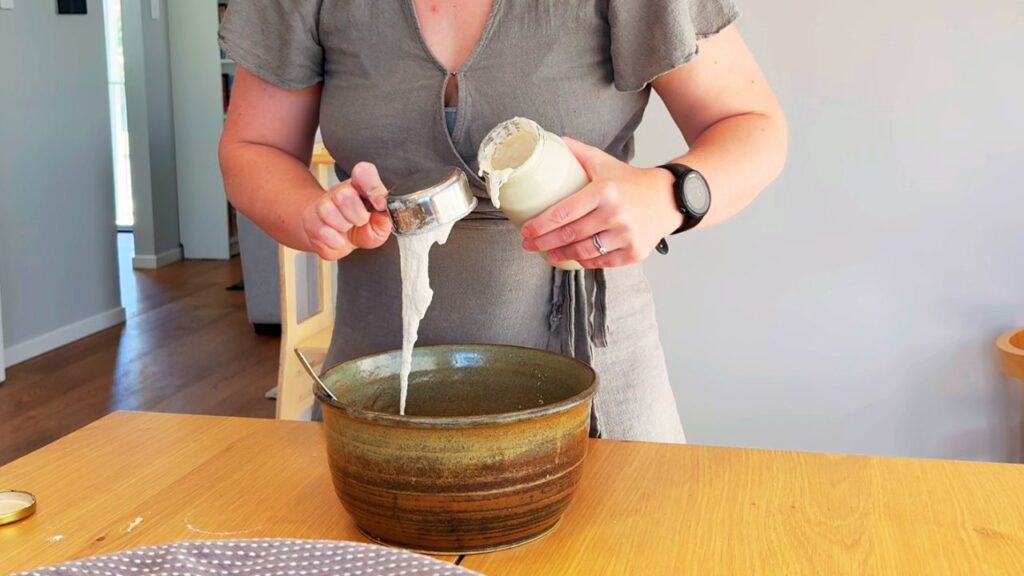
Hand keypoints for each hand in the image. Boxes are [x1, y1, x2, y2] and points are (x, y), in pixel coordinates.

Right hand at [302, 162, 392, 259]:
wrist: (338, 241)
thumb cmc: (362, 230)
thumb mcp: (379, 226)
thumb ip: (385, 218)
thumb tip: (385, 209)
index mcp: (361, 187)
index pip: (364, 172)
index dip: (373, 187)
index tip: (380, 204)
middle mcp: (341, 191)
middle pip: (344, 194)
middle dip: (357, 216)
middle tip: (360, 222)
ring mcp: (323, 204)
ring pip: (329, 211)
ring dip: (343, 227)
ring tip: (347, 229)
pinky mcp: (311, 220)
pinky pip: (322, 230)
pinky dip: (334, 241)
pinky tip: (338, 238)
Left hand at [520, 138, 682, 268]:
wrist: (669, 198)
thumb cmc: (631, 181)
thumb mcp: (604, 162)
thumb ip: (577, 152)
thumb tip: (550, 141)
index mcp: (604, 191)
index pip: (564, 212)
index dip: (541, 225)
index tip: (526, 231)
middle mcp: (616, 215)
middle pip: (570, 235)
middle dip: (544, 242)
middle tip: (528, 245)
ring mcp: (626, 236)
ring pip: (584, 252)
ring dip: (561, 254)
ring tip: (547, 253)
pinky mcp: (635, 252)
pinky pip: (602, 262)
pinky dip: (585, 261)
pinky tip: (574, 257)